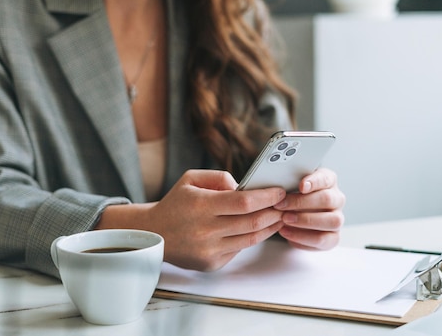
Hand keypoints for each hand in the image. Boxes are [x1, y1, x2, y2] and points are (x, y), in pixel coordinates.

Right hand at [96, 169, 285, 270]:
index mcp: (200, 206)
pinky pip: (239, 249)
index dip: (266, 197)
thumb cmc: (176, 203)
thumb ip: (220, 178)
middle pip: (252, 222)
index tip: (280, 191)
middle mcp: (205, 230)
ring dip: (270, 227)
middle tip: (287, 204)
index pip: (243, 202)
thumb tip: (245, 187)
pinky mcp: (211, 264)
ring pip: (250, 239)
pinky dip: (253, 238)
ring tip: (280, 216)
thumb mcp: (191, 179)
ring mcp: (209, 250)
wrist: (155, 233)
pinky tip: (261, 228)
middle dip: (274, 212)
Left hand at [273, 167, 344, 250]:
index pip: (326, 178)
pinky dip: (303, 237)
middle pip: (327, 199)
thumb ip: (290, 182)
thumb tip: (279, 187)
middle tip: (281, 205)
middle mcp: (337, 199)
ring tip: (285, 220)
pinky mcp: (333, 237)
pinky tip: (287, 232)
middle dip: (301, 203)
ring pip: (331, 221)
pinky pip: (323, 239)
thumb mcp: (292, 184)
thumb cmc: (295, 196)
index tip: (301, 186)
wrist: (296, 214)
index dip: (314, 182)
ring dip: (305, 221)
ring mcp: (337, 219)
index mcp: (329, 181)